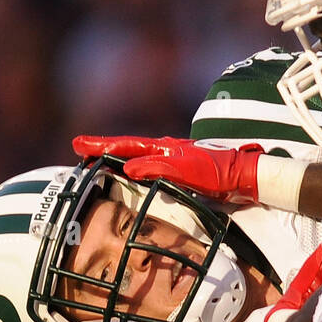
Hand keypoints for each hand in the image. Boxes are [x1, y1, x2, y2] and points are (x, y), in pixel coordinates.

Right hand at [72, 135, 263, 202]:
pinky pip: (149, 167)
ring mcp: (172, 159)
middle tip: (80, 151)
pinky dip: (134, 168)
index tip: (78, 144)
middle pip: (128, 148)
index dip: (101, 146)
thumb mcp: (187, 170)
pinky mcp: (180, 170)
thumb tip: (128, 168)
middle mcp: (165, 150)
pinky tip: (132, 176)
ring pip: (138, 157)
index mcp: (164, 147)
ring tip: (98, 162)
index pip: (126, 145)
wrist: (242, 176)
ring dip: (117, 158)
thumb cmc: (217, 172)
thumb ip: (158, 168)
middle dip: (103, 149)